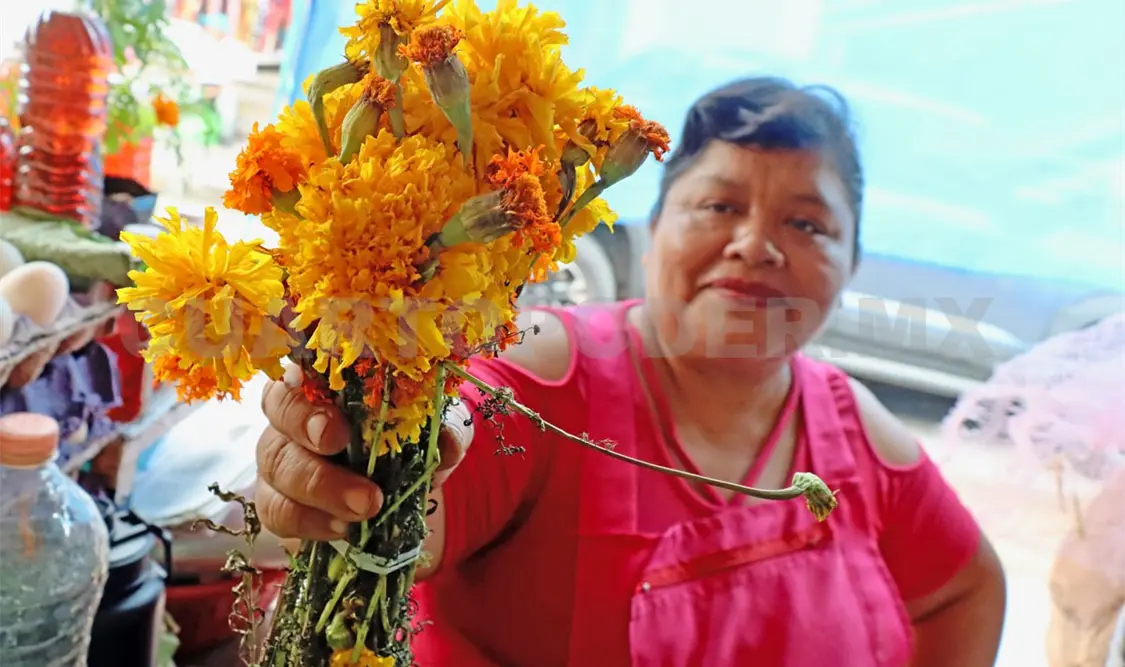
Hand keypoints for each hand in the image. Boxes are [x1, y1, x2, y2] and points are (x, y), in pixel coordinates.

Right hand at [255, 364, 471, 540]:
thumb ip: (440, 426)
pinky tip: (344, 529)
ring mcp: (278, 457)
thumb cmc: (406, 431)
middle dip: (318, 468)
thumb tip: (445, 443)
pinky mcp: (278, 499)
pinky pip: (278, 513)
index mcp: (320, 381)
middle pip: (278, 433)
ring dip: (321, 499)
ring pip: (276, 474)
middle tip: (364, 493)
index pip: (293, 383)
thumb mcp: (430, 422)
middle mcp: (289, 415)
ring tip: (364, 513)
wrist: (401, 474)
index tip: (338, 434)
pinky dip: (311, 524)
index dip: (306, 409)